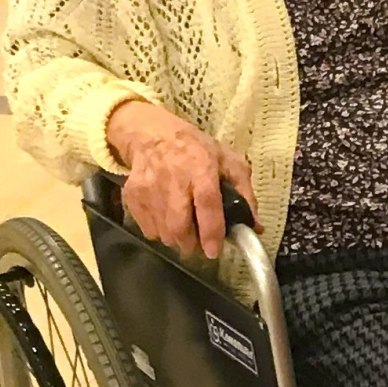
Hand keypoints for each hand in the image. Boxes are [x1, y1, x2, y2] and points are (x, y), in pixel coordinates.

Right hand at [105, 100, 256, 259]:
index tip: (214, 251)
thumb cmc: (196, 149)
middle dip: (192, 244)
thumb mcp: (229, 161)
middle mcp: (174, 180)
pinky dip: (161, 232)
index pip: (207, 204)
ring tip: (186, 227)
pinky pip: (148, 230)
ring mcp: (149, 189)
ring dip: (178, 239)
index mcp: (202, 169)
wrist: (153, 135)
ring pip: (164, 233)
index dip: (211, 231)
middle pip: (180, 226)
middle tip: (201, 243)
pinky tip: (168, 218)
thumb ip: (245, 193)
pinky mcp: (133, 196)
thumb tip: (255, 226)